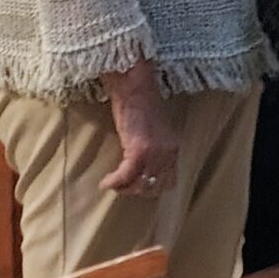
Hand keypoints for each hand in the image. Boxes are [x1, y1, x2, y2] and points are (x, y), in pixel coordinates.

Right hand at [98, 61, 181, 198]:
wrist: (136, 87)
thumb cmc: (141, 104)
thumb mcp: (155, 131)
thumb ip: (155, 149)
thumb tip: (144, 167)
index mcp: (174, 148)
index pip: (169, 182)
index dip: (151, 188)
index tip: (135, 187)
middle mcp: (168, 153)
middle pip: (154, 187)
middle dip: (136, 190)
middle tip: (121, 186)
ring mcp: (155, 153)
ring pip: (139, 185)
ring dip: (124, 188)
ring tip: (112, 183)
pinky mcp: (139, 150)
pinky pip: (125, 176)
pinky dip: (114, 182)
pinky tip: (105, 182)